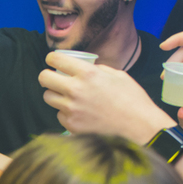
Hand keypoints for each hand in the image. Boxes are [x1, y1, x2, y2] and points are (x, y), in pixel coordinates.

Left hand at [39, 53, 173, 142]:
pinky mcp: (71, 125)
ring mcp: (71, 109)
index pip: (56, 60)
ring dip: (55, 95)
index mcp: (87, 73)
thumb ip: (97, 69)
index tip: (52, 60)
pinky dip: (66, 113)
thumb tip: (83, 68)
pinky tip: (80, 113)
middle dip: (46, 76)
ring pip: (48, 97)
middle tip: (52, 78)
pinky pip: (59, 115)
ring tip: (67, 96)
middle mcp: (75, 90)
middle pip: (43, 78)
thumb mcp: (117, 75)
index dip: (51, 58)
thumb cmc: (132, 99)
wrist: (138, 126)